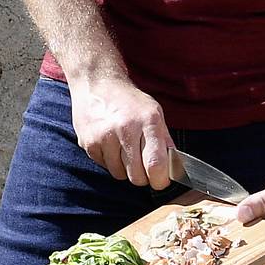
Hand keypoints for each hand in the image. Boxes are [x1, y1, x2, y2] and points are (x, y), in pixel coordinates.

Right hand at [69, 72, 174, 187]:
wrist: (97, 84)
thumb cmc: (130, 101)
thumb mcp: (154, 113)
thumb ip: (165, 141)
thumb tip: (176, 169)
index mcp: (148, 121)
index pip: (156, 164)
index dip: (160, 180)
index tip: (160, 180)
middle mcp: (126, 129)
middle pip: (137, 176)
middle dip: (142, 177)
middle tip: (142, 165)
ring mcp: (104, 136)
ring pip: (119, 174)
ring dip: (124, 168)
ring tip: (124, 149)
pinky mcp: (88, 142)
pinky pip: (104, 166)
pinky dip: (109, 161)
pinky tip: (110, 144)